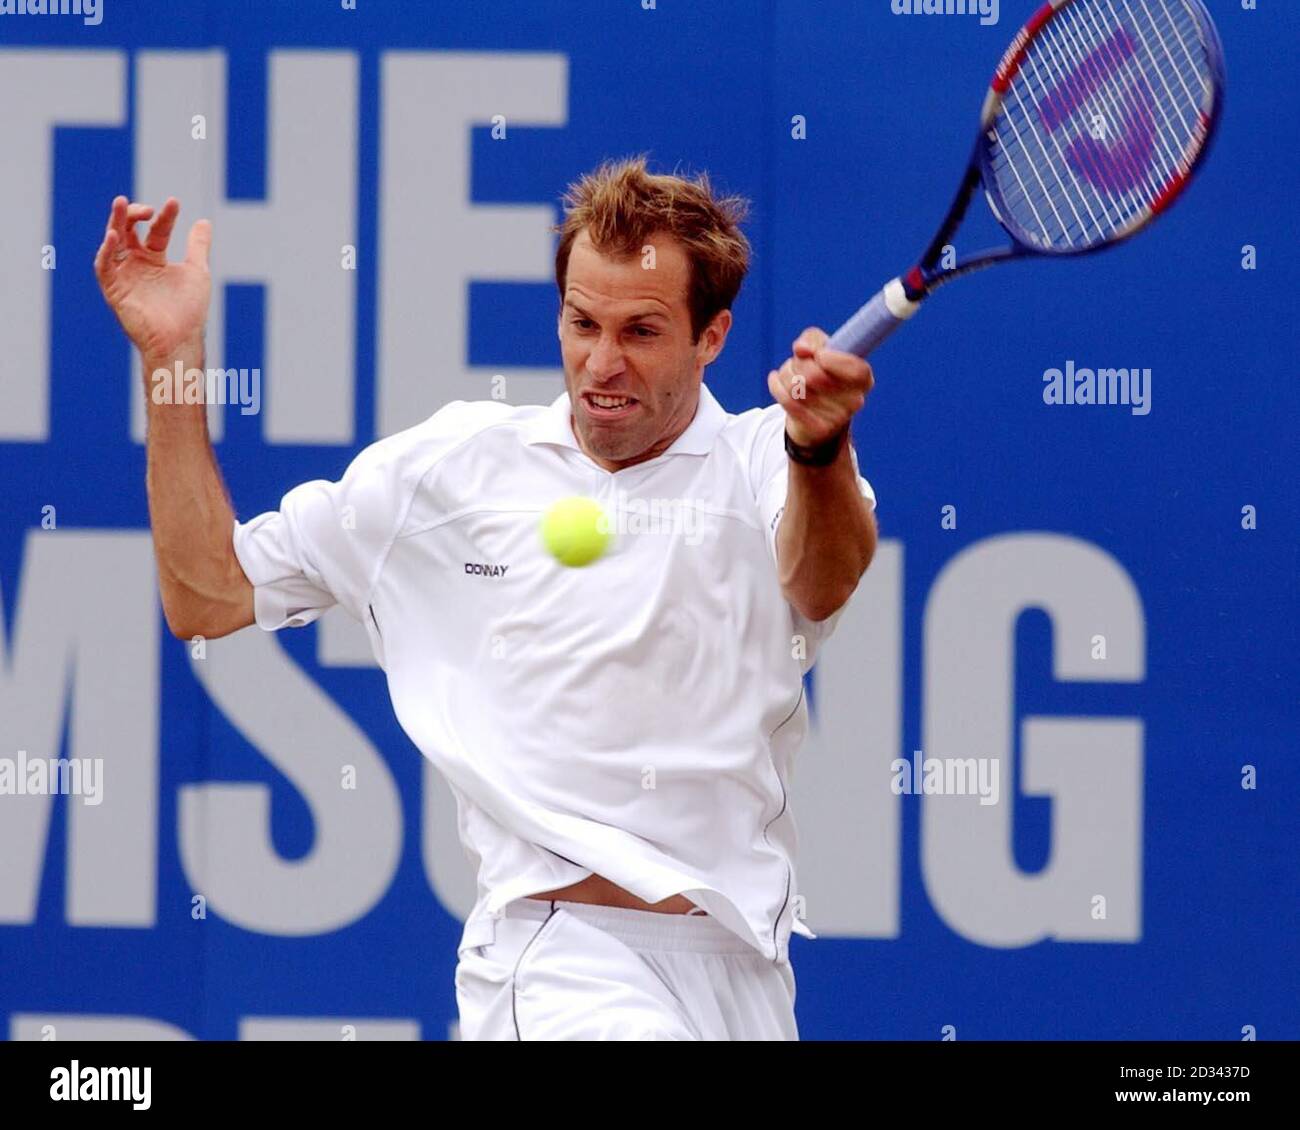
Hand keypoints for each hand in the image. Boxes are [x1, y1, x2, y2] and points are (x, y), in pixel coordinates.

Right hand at [94, 196, 211, 359]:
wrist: (180, 339)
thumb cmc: (189, 310)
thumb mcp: (196, 271)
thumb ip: (197, 246)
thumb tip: (204, 221)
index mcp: (154, 260)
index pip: (156, 231)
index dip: (165, 217)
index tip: (174, 202)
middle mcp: (136, 264)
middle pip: (128, 231)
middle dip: (133, 215)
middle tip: (145, 207)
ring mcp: (124, 275)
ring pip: (113, 242)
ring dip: (115, 223)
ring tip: (121, 204)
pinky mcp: (113, 289)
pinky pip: (104, 266)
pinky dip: (107, 250)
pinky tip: (114, 235)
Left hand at [767, 327, 873, 446]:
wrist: (813, 415)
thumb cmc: (820, 374)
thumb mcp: (820, 349)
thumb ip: (812, 339)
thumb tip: (802, 349)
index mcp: (863, 379)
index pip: (857, 370)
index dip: (835, 360)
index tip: (819, 355)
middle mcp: (855, 400)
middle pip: (816, 376)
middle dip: (799, 363)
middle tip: (797, 364)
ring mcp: (838, 418)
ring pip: (798, 387)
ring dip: (786, 374)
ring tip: (788, 374)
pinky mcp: (818, 429)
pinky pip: (788, 402)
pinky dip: (776, 386)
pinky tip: (775, 380)